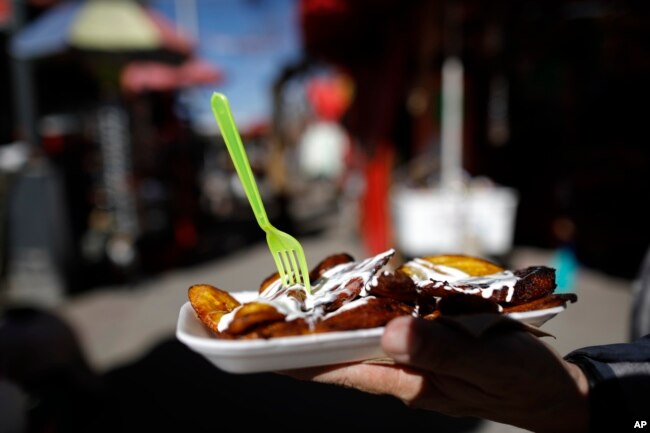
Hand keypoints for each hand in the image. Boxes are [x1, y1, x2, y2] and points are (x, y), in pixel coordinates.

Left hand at [287, 316, 588, 432]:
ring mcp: (418, 364)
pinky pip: (390, 334)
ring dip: (332, 326)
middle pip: (343, 357)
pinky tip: (362, 300)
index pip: (339, 371)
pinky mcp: (433, 350)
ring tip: (299, 303)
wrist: (561, 394)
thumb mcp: (490, 366)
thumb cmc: (527, 381)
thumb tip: (391, 334)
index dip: (298, 360)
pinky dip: (369, 317)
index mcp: (411, 382)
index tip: (259, 348)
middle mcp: (405, 374)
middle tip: (268, 313)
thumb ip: (443, 352)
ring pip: (364, 345)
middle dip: (305, 339)